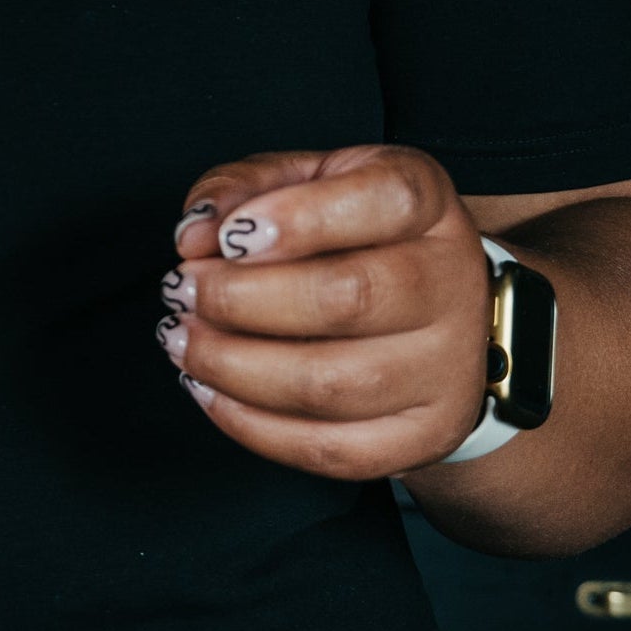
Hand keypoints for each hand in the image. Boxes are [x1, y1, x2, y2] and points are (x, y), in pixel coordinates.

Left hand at [156, 146, 492, 479]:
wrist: (437, 310)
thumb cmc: (354, 234)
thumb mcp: (306, 180)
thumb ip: (245, 188)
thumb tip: (194, 232)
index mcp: (426, 202)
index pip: (387, 200)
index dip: (302, 218)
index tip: (229, 237)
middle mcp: (451, 283)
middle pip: (350, 299)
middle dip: (240, 299)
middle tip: (179, 290)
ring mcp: (447, 368)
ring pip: (332, 384)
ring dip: (233, 367)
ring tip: (181, 340)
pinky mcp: (424, 435)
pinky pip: (333, 450)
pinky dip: (254, 426)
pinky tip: (208, 390)